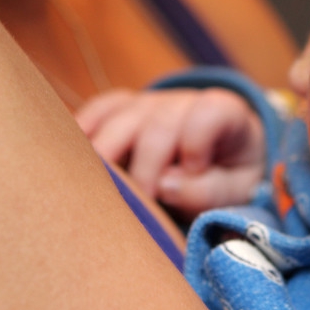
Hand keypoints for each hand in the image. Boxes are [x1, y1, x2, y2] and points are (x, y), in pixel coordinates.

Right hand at [77, 87, 265, 217]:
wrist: (221, 156)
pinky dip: (84, 134)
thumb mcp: (235, 190)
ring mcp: (150, 102)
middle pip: (158, 123)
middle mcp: (183, 101)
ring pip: (121, 119)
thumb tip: (167, 186)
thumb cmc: (229, 175)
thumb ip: (211, 190)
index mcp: (225, 114)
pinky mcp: (123, 107)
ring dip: (108, 158)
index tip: (191, 173)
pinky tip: (73, 164)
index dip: (196, 142)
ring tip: (100, 194)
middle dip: (146, 169)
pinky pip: (98, 111)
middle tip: (139, 207)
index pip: (209, 113)